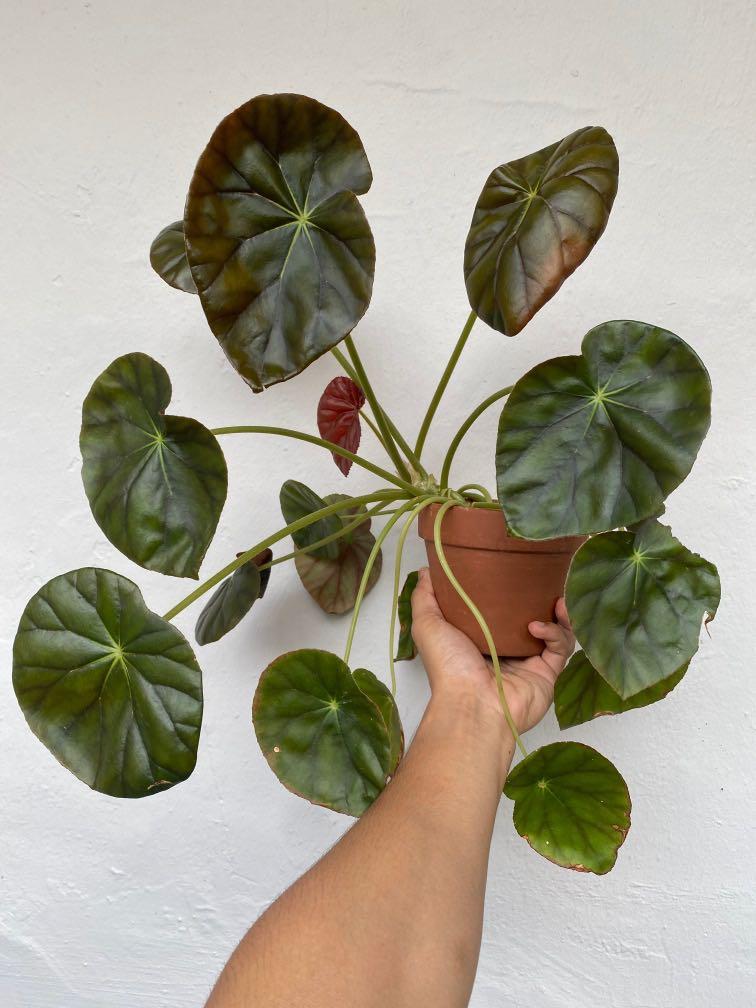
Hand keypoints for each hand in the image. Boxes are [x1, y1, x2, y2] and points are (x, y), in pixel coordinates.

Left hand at [410, 568, 574, 735]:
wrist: (473, 705)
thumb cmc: (448, 667)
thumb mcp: (428, 625)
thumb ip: (425, 597)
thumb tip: (427, 570)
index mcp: (480, 640)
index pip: (499, 611)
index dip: (507, 591)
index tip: (512, 569)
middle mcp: (506, 650)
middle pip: (530, 618)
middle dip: (541, 599)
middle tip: (545, 580)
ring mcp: (528, 662)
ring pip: (552, 631)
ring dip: (557, 614)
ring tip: (556, 600)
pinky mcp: (547, 673)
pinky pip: (561, 647)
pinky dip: (555, 632)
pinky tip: (538, 626)